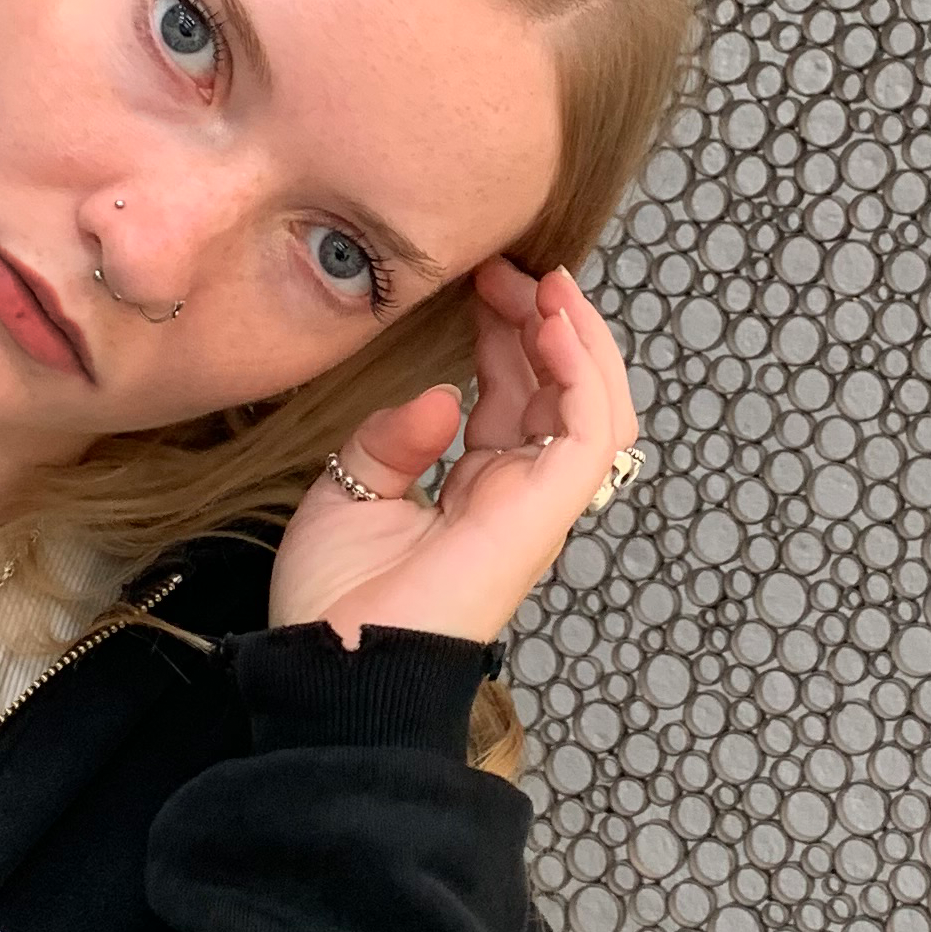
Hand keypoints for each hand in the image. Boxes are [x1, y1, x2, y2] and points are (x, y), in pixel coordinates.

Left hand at [269, 259, 641, 651]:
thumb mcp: (351, 489)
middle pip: (557, 391)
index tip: (480, 282)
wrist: (335, 663)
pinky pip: (590, 428)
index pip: (513, 396)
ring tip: (544, 283)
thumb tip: (441, 395)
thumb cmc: (337, 599)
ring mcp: (538, 503)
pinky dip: (582, 369)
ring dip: (576, 337)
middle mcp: (517, 494)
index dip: (505, 336)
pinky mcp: (546, 509)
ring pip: (594, 404)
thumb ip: (394, 438)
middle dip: (539, 322)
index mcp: (477, 492)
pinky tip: (553, 320)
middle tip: (505, 268)